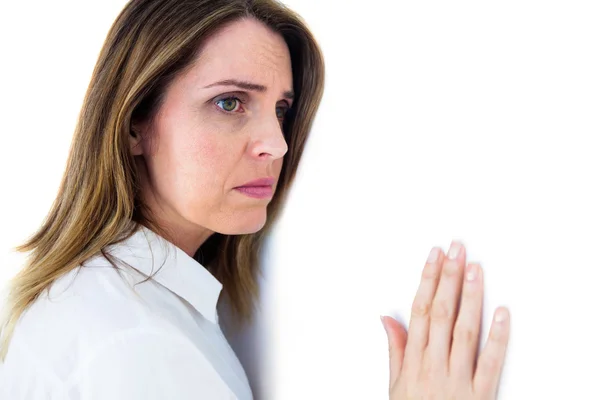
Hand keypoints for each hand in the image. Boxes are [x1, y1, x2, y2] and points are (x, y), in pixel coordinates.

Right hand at [381, 241, 509, 398]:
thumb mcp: (395, 386)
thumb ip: (395, 349)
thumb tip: (388, 318)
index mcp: (413, 361)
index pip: (420, 311)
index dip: (427, 280)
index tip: (434, 256)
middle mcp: (434, 365)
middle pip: (441, 313)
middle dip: (448, 277)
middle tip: (456, 249)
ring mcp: (458, 379)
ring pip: (463, 330)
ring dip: (470, 297)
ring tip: (474, 268)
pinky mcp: (480, 394)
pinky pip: (490, 362)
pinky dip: (497, 336)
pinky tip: (501, 312)